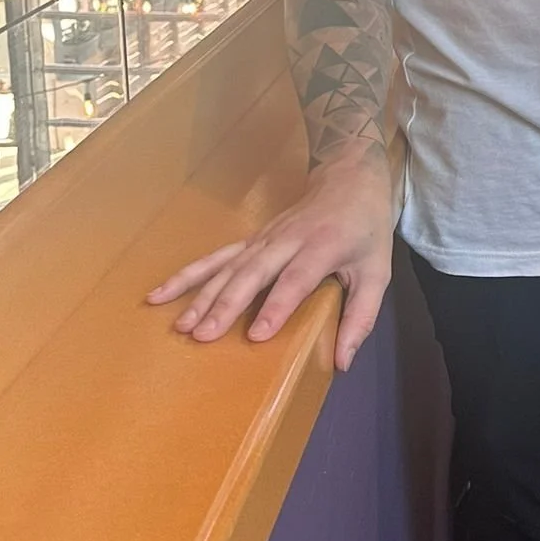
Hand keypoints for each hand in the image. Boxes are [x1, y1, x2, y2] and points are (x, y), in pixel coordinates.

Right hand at [147, 150, 394, 371]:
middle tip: (203, 335)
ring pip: (229, 265)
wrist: (350, 177)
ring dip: (202, 294)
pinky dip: (188, 274)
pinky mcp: (251, 240)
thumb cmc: (365, 229)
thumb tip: (342, 362)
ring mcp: (264, 238)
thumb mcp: (378, 271)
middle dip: (226, 304)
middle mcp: (287, 240)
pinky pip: (216, 257)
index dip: (276, 306)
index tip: (255, 335)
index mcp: (323, 247)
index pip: (296, 278)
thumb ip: (361, 316)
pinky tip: (161, 293)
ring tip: (181, 325)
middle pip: (253, 272)